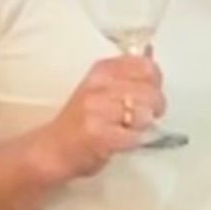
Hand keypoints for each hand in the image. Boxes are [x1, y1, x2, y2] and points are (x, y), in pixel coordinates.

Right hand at [35, 54, 165, 177]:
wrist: (54, 148)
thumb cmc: (80, 120)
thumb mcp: (101, 88)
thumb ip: (127, 75)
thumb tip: (153, 61)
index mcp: (102, 70)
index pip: (145, 66)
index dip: (155, 82)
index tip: (148, 92)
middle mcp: (99, 86)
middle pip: (150, 92)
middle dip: (154, 108)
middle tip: (141, 116)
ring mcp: (98, 110)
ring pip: (145, 115)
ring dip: (143, 126)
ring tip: (128, 128)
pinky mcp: (100, 135)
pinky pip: (135, 137)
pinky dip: (134, 142)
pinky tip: (121, 140)